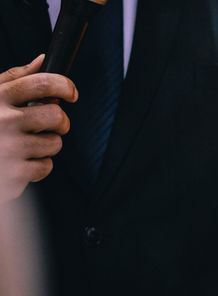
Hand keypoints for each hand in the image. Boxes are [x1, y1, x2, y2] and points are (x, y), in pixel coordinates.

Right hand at [0, 54, 77, 203]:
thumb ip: (15, 79)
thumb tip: (42, 61)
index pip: (41, 83)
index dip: (64, 86)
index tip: (71, 93)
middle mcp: (3, 120)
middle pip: (56, 115)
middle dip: (60, 123)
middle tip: (48, 126)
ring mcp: (10, 147)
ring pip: (55, 143)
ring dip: (47, 146)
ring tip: (27, 145)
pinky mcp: (15, 172)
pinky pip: (46, 166)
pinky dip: (38, 166)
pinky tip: (21, 162)